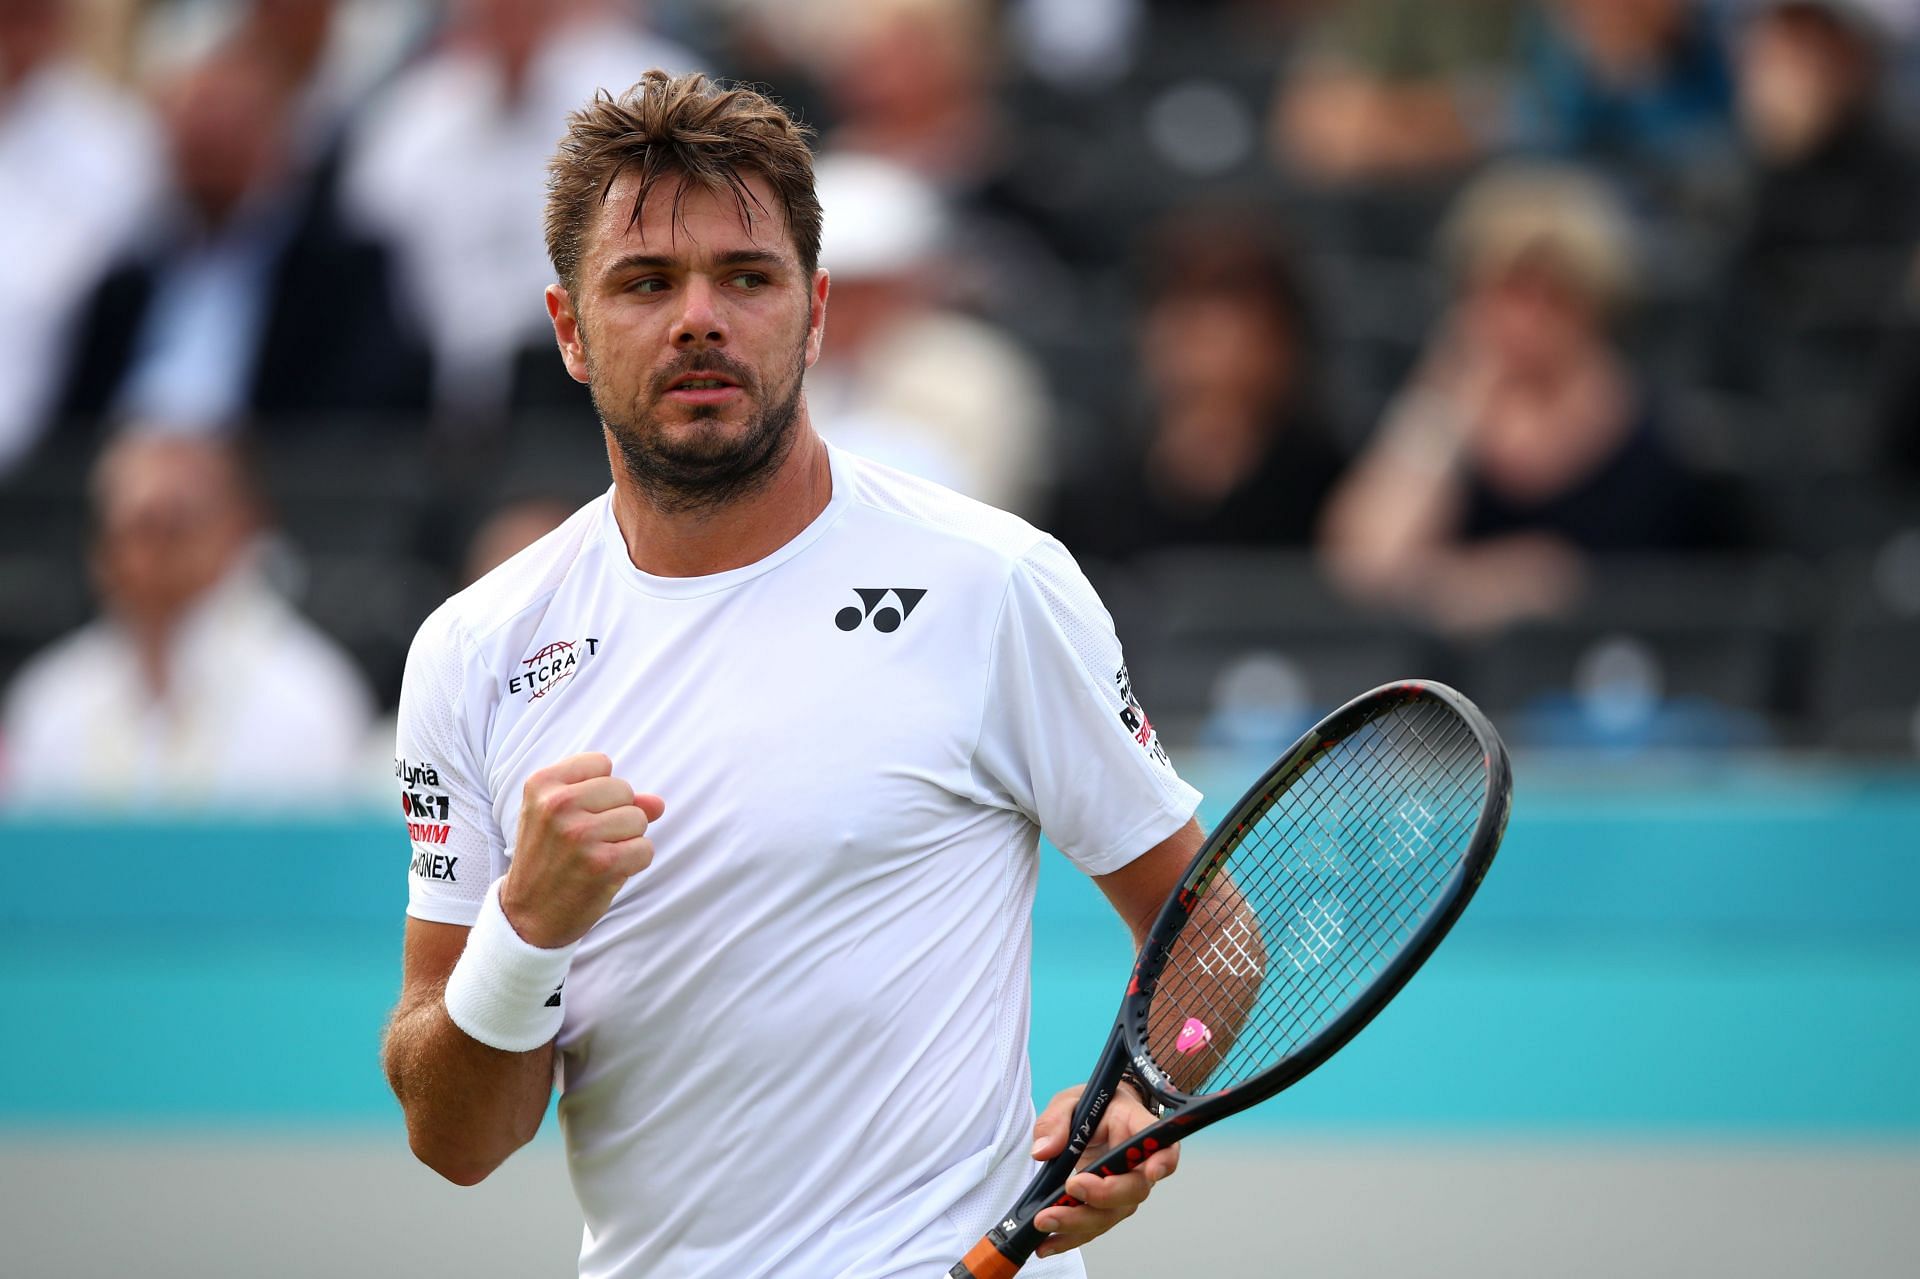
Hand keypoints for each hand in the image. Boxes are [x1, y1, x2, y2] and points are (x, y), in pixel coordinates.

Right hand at [500, 753, 664, 948]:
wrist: (527, 915)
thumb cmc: (549, 859)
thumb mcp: (559, 817)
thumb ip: (608, 799)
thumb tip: (658, 803)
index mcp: (542, 784)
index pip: (601, 764)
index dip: (600, 791)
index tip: (579, 814)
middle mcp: (558, 805)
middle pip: (624, 790)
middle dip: (616, 814)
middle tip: (587, 840)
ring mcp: (580, 834)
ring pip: (638, 818)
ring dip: (626, 839)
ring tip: (595, 856)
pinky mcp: (602, 863)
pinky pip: (646, 848)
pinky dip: (634, 862)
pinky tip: (607, 872)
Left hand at [1027, 1082, 1179, 1258]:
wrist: (1094, 1123)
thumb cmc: (1092, 1109)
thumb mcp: (1070, 1101)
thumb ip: (1056, 1120)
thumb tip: (1044, 1150)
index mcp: (1136, 1127)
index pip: (1161, 1144)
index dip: (1163, 1160)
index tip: (1151, 1171)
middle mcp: (1138, 1164)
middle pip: (1134, 1189)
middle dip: (1103, 1195)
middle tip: (1071, 1188)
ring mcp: (1124, 1189)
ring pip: (1111, 1214)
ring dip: (1077, 1222)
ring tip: (1044, 1221)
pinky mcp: (1105, 1207)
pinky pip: (1092, 1228)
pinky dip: (1068, 1238)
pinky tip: (1046, 1244)